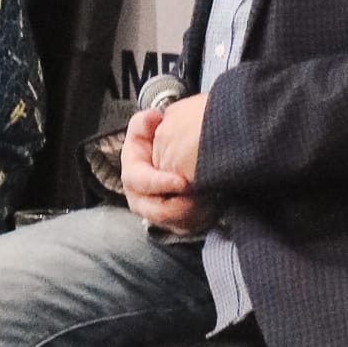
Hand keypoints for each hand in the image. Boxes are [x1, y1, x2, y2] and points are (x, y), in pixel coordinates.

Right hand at [122, 108, 216, 234]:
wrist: (167, 160)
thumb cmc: (154, 144)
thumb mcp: (145, 129)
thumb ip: (144, 122)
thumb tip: (152, 117)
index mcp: (132, 175)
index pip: (141, 183)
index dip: (160, 184)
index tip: (183, 181)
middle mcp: (140, 199)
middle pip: (158, 212)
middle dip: (183, 207)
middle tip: (205, 195)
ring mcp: (157, 215)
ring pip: (176, 223)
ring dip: (196, 214)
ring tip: (214, 199)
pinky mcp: (174, 224)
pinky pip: (189, 229)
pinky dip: (203, 220)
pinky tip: (215, 206)